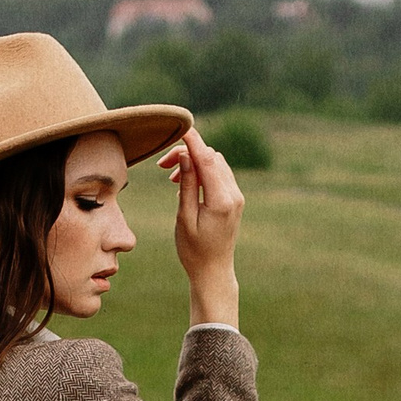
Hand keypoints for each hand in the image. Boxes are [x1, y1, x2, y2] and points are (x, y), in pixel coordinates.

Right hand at [167, 128, 242, 327]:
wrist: (213, 271)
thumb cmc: (194, 250)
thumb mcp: (184, 217)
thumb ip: (187, 185)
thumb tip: (187, 157)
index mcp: (221, 200)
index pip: (207, 159)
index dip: (192, 142)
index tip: (180, 128)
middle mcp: (234, 195)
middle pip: (211, 157)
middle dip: (188, 154)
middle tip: (163, 166)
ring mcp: (237, 196)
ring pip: (216, 163)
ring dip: (194, 163)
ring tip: (172, 180)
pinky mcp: (234, 199)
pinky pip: (219, 174)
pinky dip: (202, 172)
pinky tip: (185, 186)